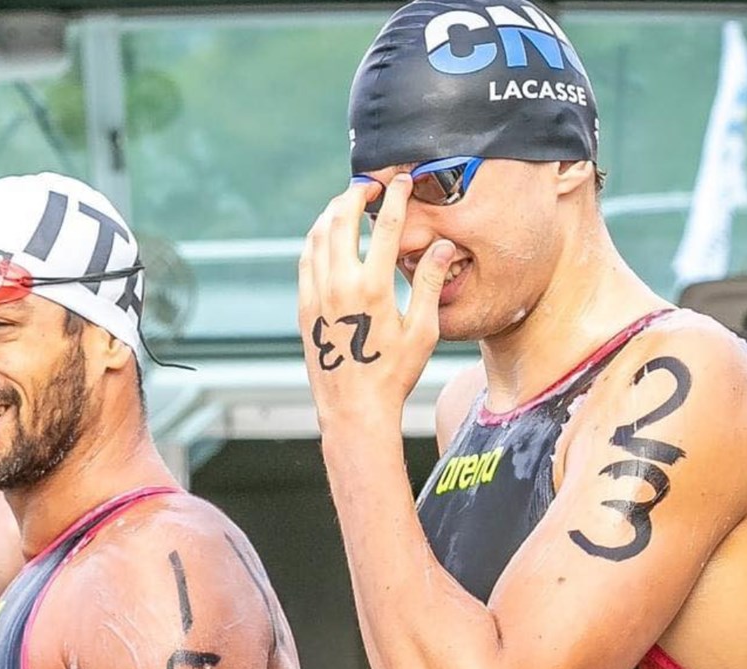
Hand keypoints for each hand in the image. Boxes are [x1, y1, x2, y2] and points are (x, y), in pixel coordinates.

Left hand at [298, 175, 454, 428]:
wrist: (353, 409)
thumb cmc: (393, 374)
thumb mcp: (422, 330)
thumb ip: (429, 283)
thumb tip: (442, 246)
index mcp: (373, 288)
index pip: (385, 226)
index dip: (396, 196)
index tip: (403, 181)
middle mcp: (339, 285)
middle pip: (342, 220)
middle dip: (355, 194)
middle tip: (369, 185)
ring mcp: (316, 295)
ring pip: (318, 235)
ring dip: (332, 212)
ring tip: (348, 203)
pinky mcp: (303, 306)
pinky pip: (306, 259)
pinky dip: (317, 237)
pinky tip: (328, 234)